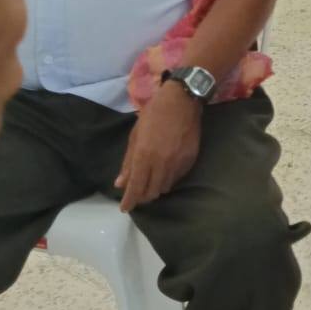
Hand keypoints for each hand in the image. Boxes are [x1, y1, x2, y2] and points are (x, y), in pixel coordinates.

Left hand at [115, 82, 202, 211]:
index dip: (129, 201)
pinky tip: (165, 171)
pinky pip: (177, 178)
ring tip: (151, 182)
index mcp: (144, 156)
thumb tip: (120, 183)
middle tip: (138, 193)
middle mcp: (161, 163)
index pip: (136, 187)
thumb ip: (128, 162)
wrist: (182, 101)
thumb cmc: (153, 114)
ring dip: (156, 188)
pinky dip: (169, 179)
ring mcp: (177, 163)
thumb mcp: (135, 136)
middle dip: (142, 196)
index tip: (125, 208)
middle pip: (151, 192)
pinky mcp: (190, 160)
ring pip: (165, 187)